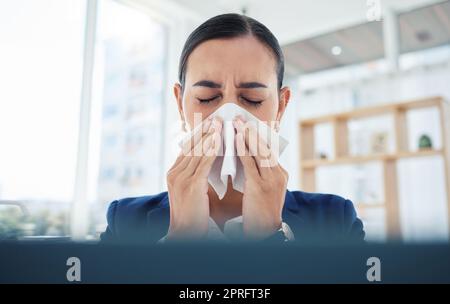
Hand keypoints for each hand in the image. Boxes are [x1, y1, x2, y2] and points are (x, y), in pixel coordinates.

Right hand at [165, 116, 221, 240]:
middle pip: (191, 146)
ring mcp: (181, 179)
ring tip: (220, 124)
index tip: (210, 123)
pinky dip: (211, 150)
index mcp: (173, 173)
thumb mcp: (192, 190)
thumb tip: (210, 159)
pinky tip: (220, 140)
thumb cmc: (193, 214)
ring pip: (197, 151)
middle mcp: (174, 173)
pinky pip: (203, 163)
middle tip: (217, 118)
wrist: (186, 234)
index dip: (198, 134)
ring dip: (210, 136)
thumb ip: (197, 174)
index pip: (186, 147)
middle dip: (204, 130)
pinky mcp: (191, 185)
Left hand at [233, 116, 287, 239]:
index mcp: (279, 174)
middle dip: (252, 131)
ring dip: (247, 135)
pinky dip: (244, 150)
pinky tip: (236, 140)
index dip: (257, 135)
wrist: (264, 232)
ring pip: (260, 152)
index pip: (268, 149)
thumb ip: (254, 173)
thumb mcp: (260, 189)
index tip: (246, 123)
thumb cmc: (259, 212)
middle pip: (265, 147)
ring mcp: (271, 180)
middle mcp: (278, 174)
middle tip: (240, 117)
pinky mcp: (261, 187)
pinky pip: (251, 164)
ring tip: (237, 123)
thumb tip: (241, 157)